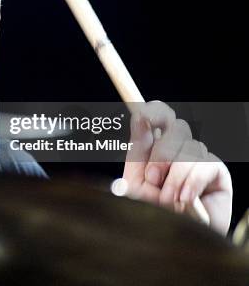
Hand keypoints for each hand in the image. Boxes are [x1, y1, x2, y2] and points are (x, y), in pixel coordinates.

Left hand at [122, 101, 232, 234]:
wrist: (173, 241)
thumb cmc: (151, 214)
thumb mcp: (135, 182)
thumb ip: (137, 150)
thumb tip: (139, 117)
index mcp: (152, 146)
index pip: (157, 114)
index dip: (153, 110)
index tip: (142, 116)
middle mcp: (176, 148)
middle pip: (175, 125)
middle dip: (161, 153)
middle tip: (152, 180)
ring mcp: (197, 158)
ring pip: (190, 146)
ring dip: (174, 176)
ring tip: (168, 200)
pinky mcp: (216, 172)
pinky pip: (205, 163)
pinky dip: (191, 182)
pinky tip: (184, 200)